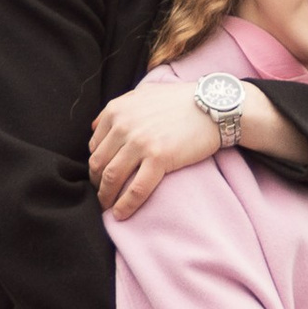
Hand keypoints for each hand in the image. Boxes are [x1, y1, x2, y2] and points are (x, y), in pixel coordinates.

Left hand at [91, 79, 226, 219]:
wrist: (213, 105)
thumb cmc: (180, 100)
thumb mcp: (143, 94)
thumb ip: (119, 107)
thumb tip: (95, 126)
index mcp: (117, 111)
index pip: (94, 145)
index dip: (96, 165)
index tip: (102, 176)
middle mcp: (123, 125)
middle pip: (98, 164)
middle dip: (97, 183)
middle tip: (103, 195)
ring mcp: (140, 143)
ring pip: (111, 178)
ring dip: (106, 196)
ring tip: (108, 207)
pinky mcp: (159, 158)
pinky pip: (135, 189)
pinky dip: (124, 205)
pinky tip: (120, 214)